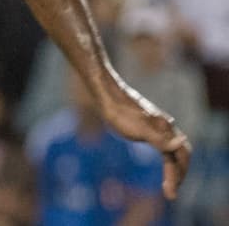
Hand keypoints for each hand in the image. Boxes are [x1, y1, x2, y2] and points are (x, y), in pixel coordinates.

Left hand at [99, 80, 191, 199]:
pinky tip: (164, 164)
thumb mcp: (139, 128)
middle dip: (179, 174)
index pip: (180, 156)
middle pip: (182, 155)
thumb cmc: (121, 112)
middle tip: (171, 192)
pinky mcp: (149, 127)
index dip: (178, 175)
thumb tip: (182, 142)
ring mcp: (159, 127)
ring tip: (169, 184)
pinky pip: (164, 146)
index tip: (171, 193)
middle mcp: (167, 128)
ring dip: (174, 168)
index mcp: (166, 129)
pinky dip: (167, 159)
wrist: (107, 96)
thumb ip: (160, 138)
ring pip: (173, 151)